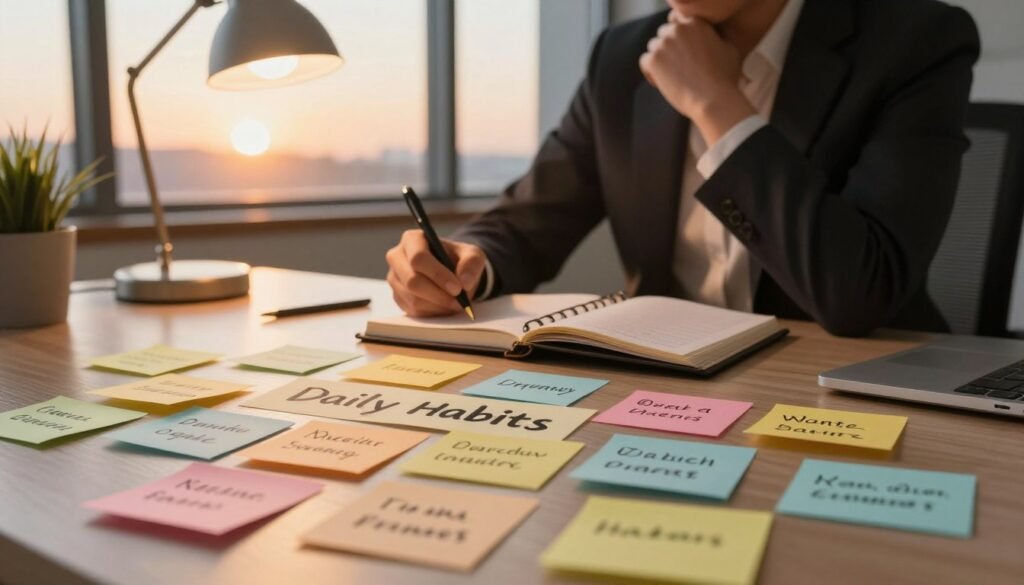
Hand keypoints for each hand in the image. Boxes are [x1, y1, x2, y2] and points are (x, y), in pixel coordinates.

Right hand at [385, 230, 486, 316]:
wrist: (451, 271)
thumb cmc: (459, 259)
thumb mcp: (472, 255)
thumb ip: (471, 264)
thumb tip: (464, 282)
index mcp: (412, 239)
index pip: (418, 258)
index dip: (438, 275)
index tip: (457, 288)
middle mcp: (397, 257)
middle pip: (412, 281)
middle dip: (438, 295)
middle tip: (459, 301)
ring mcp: (394, 278)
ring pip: (413, 299)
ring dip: (438, 305)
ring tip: (455, 303)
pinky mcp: (397, 296)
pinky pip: (412, 310)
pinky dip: (432, 312)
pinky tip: (444, 306)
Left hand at [639, 11, 754, 145]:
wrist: (713, 99)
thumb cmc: (724, 78)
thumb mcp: (729, 49)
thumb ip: (716, 37)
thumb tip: (711, 38)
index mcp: (696, 22)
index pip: (678, 22)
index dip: (679, 37)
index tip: (684, 52)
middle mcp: (678, 29)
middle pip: (664, 33)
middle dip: (669, 48)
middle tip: (677, 66)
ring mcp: (664, 43)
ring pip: (653, 47)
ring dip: (660, 59)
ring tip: (671, 76)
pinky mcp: (653, 60)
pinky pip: (645, 61)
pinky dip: (650, 72)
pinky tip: (662, 83)